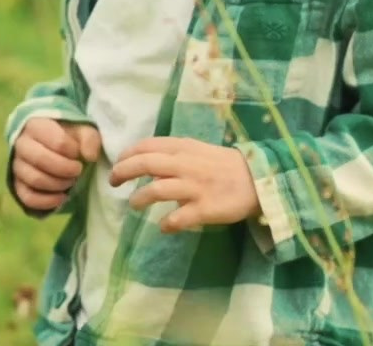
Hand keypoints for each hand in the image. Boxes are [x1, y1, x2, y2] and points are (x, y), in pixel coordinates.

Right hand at [11, 118, 101, 213]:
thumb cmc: (67, 136)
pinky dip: (47, 201)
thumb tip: (90, 156)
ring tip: (71, 182)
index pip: (57, 141)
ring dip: (58, 184)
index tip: (80, 154)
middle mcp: (21, 144)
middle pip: (41, 160)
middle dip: (65, 169)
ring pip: (34, 180)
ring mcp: (17, 165)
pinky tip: (62, 197)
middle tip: (78, 170)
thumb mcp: (81, 130)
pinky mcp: (17, 184)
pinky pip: (28, 197)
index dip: (74, 151)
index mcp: (36, 125)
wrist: (52, 146)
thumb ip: (89, 139)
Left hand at [110, 136, 259, 232]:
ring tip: (133, 205)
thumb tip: (147, 162)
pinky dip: (166, 223)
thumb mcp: (198, 150)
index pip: (147, 146)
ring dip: (139, 198)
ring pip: (156, 191)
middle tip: (113, 182)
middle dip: (123, 172)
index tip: (117, 163)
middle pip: (145, 164)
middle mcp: (186, 165)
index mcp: (184, 148)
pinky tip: (163, 226)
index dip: (127, 154)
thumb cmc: (224, 166)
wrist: (259, 180)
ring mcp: (194, 187)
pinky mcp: (204, 209)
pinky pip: (178, 218)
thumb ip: (174, 154)